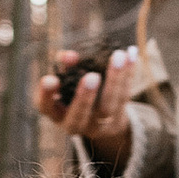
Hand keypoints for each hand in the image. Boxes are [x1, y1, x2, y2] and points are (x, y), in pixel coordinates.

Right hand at [37, 42, 137, 174]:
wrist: (100, 120)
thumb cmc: (74, 94)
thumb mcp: (65, 83)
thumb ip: (65, 67)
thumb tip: (69, 56)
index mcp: (56, 114)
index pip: (46, 107)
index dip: (46, 95)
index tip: (50, 79)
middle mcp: (76, 123)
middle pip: (81, 114)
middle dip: (86, 96)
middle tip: (92, 76)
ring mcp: (99, 123)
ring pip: (109, 105)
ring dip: (115, 79)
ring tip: (118, 55)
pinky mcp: (119, 116)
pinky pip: (126, 94)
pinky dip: (130, 73)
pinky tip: (132, 54)